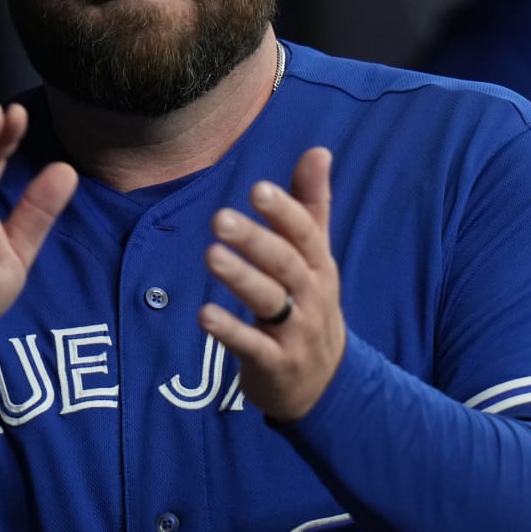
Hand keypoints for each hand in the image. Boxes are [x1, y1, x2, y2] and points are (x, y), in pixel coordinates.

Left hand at [199, 146, 345, 422]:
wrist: (326, 381)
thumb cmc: (311, 304)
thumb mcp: (317, 256)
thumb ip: (312, 204)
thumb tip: (318, 150)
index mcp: (319, 265)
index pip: (305, 233)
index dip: (284, 211)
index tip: (258, 188)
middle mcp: (311, 295)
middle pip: (285, 263)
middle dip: (255, 240)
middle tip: (220, 218)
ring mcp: (295, 331)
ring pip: (269, 300)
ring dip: (240, 278)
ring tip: (211, 255)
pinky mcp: (275, 362)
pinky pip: (253, 345)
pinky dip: (230, 331)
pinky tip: (204, 315)